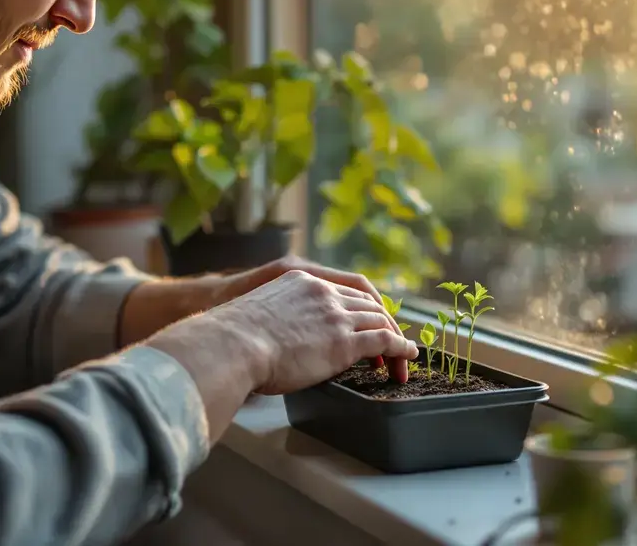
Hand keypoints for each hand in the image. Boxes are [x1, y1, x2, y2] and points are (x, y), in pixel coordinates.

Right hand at [198, 269, 418, 394]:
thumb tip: (267, 340)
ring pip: (379, 320)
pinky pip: (383, 341)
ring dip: (394, 339)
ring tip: (402, 357)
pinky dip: (400, 348)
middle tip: (390, 344)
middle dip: (383, 323)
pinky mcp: (343, 341)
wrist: (231, 344)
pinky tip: (407, 357)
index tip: (366, 324)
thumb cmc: (229, 338)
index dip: (361, 308)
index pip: (344, 289)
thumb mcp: (255, 312)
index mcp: (301, 279)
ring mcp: (334, 315)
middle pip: (367, 303)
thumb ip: (273, 318)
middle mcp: (322, 292)